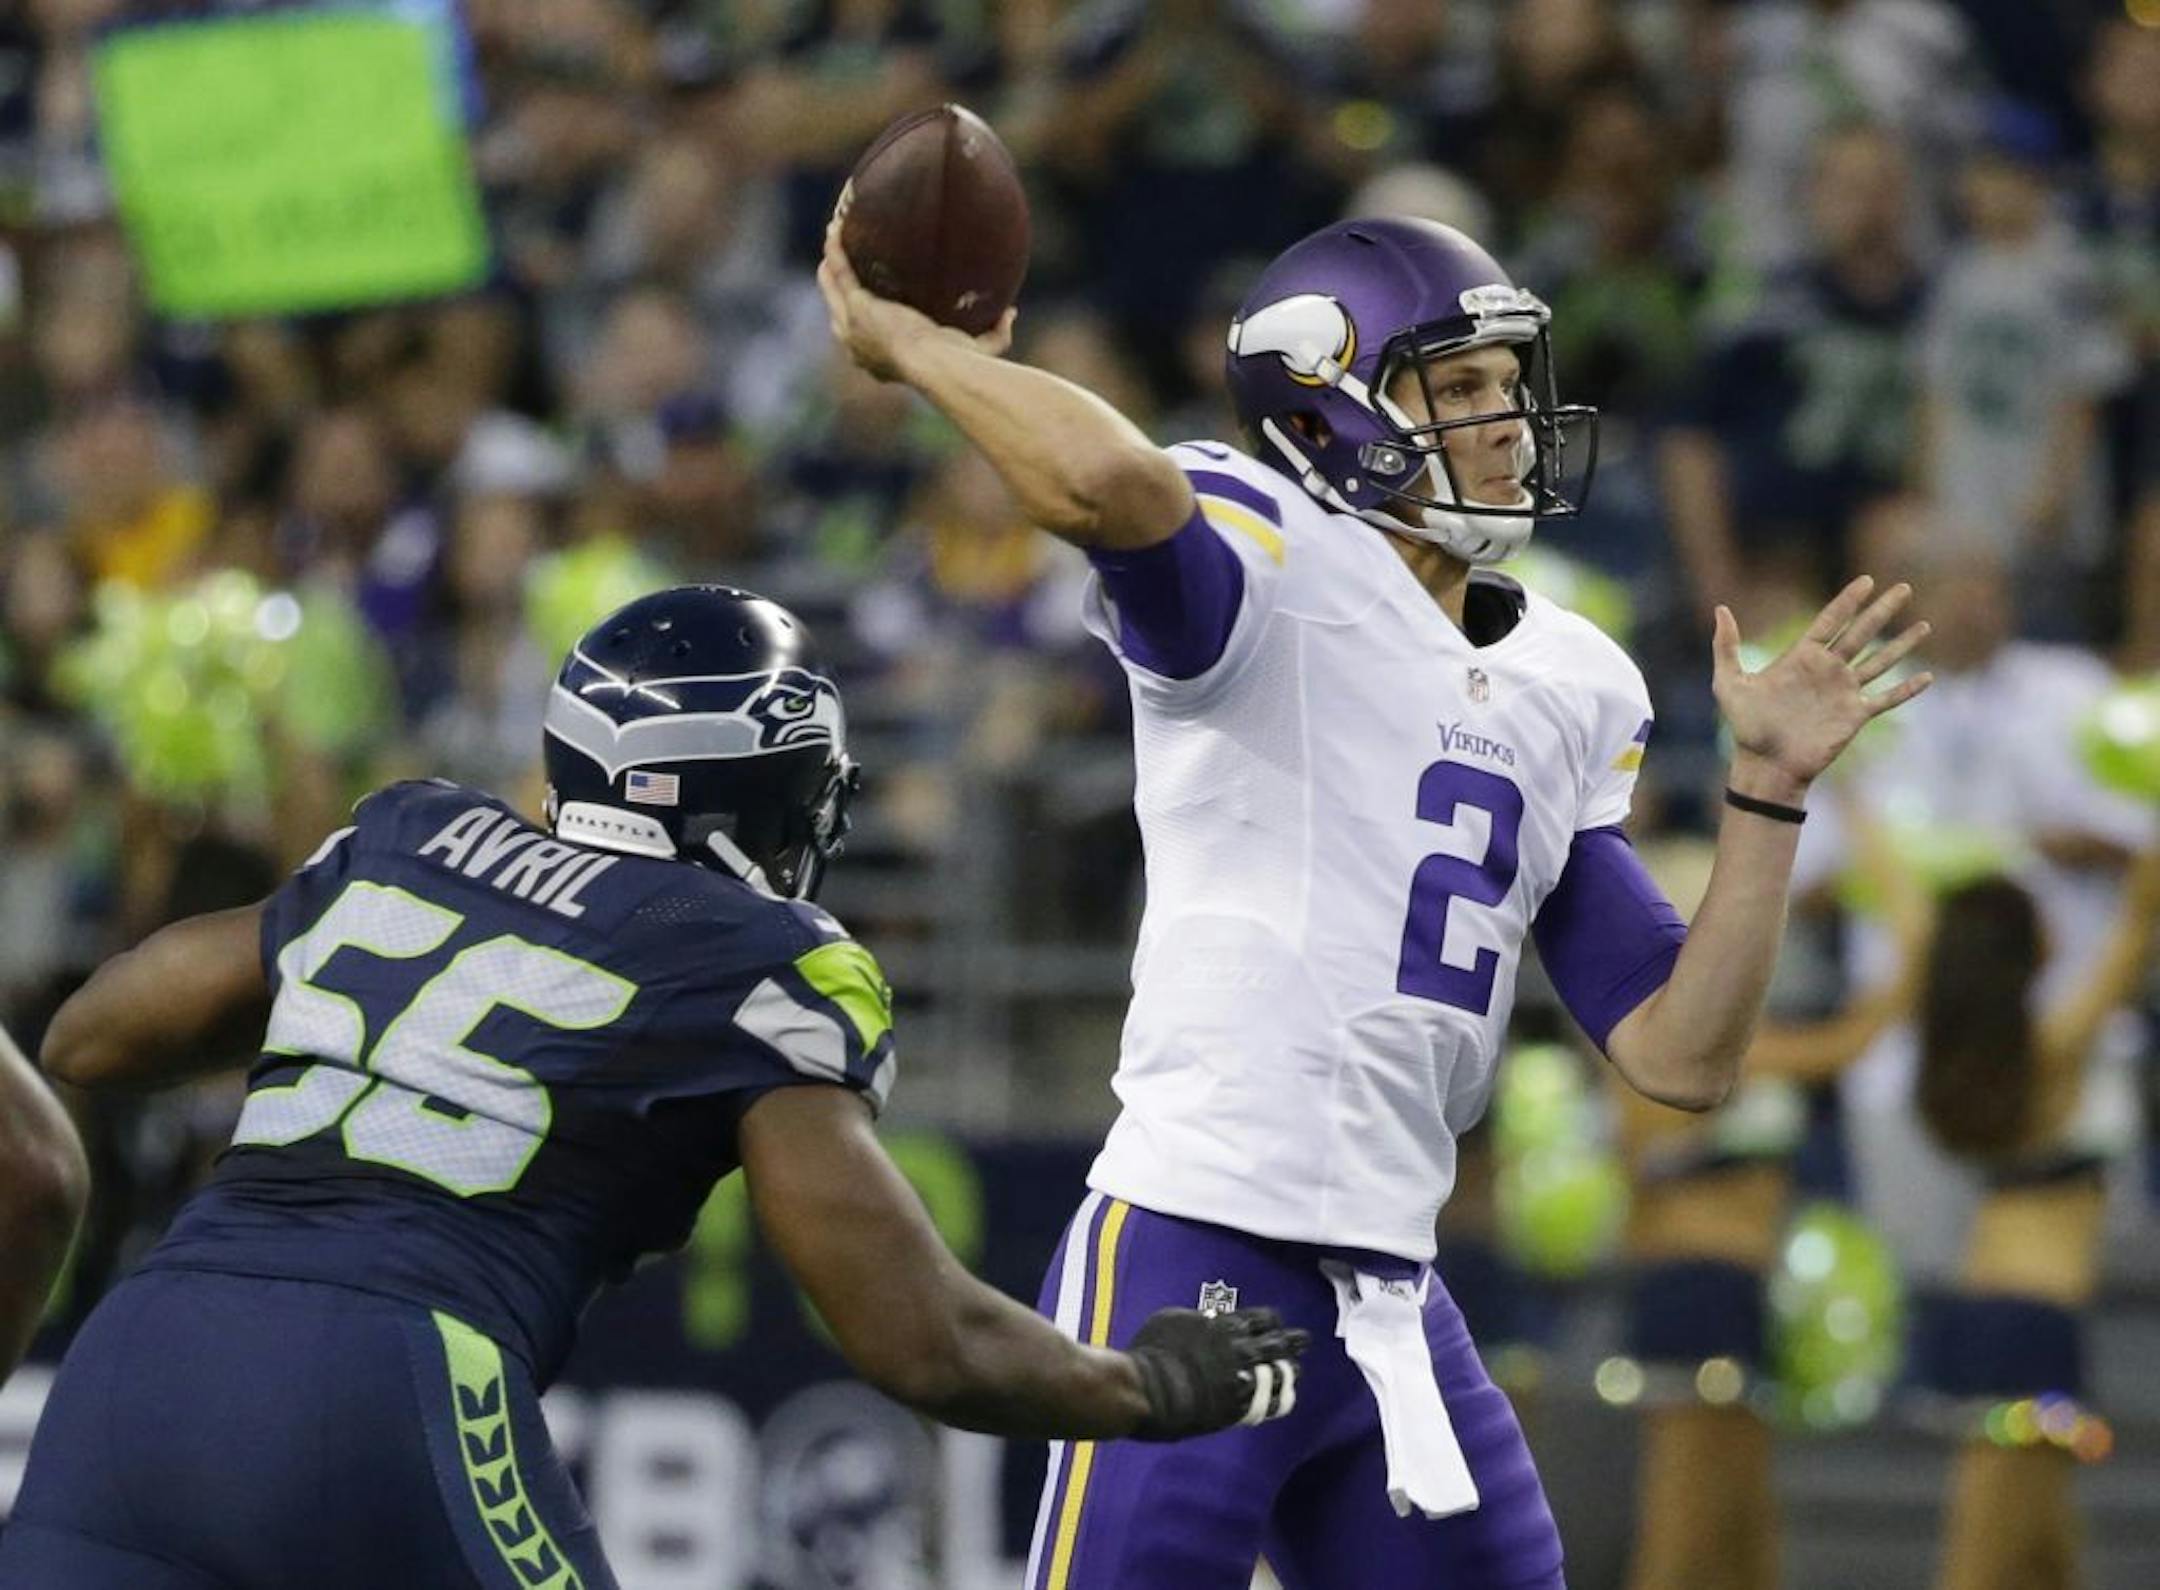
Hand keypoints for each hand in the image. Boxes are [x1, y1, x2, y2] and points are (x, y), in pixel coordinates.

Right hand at [817, 192, 1014, 383]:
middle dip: (840, 289)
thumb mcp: (980, 349)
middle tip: (843, 266)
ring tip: (835, 238)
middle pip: (842, 313)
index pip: (866, 339)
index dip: (866, 319)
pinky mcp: (855, 306)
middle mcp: (860, 347)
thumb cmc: (959, 364)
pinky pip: (839, 272)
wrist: (937, 364)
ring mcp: (853, 326)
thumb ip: (996, 333)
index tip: (873, 298)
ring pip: (834, 289)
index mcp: (882, 361)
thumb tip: (1010, 312)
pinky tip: (836, 230)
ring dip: (832, 264)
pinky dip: (836, 250)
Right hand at [1125, 1306, 1309, 1440]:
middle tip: (1304, 1340)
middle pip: (1278, 1343)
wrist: (1147, 1390)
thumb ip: (1197, 1319)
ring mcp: (1242, 1379)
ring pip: (1281, 1372)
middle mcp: (1240, 1349)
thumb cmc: (1151, 1352)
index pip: (1261, 1319)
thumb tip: (1208, 1317)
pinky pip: (1272, 1402)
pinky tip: (1286, 1397)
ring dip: (1290, 1370)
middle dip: (1293, 1341)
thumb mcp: (1171, 1320)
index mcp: (1224, 1325)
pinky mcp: (1239, 1407)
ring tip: (1297, 1370)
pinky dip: (1281, 1397)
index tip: (1276, 1323)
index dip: (1271, 1321)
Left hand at [1713, 576, 1932, 803]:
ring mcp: (1843, 692)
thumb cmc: (1746, 726)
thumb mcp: (1729, 683)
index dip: (1849, 600)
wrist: (1765, 765)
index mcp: (1801, 658)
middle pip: (1862, 633)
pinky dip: (1907, 689)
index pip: (1831, 621)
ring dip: (1902, 644)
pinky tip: (1928, 676)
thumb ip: (1727, 646)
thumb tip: (1720, 609)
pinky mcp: (1855, 716)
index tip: (1867, 580)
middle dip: (1883, 611)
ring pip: (1880, 661)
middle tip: (1904, 588)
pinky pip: (1886, 699)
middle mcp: (1827, 670)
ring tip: (1925, 625)